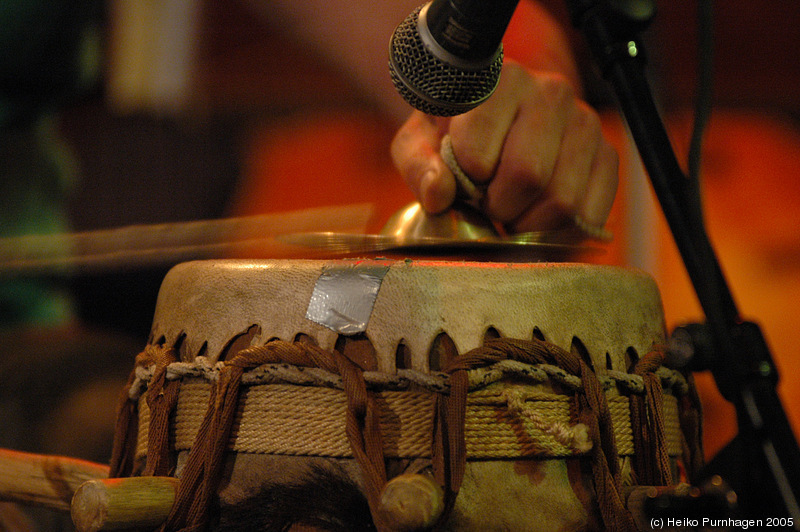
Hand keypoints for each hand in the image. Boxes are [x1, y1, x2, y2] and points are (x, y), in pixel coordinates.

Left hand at [390, 59, 617, 233]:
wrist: (497, 129)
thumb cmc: (453, 137)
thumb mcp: (420, 145)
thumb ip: (420, 166)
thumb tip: (438, 193)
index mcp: (498, 80)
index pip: (478, 152)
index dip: (466, 183)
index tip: (464, 183)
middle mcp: (550, 91)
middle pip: (527, 176)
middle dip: (499, 207)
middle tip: (488, 204)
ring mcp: (584, 122)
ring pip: (562, 200)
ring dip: (529, 223)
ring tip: (513, 210)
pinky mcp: (607, 154)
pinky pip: (590, 213)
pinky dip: (561, 233)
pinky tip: (539, 220)